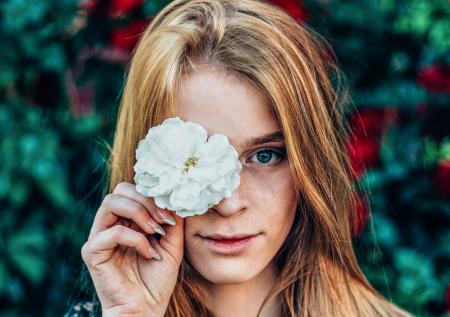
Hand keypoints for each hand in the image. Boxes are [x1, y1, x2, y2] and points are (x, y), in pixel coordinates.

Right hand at [81, 182, 183, 316]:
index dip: (153, 196)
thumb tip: (173, 196)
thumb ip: (172, 218)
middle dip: (146, 200)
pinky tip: (149, 253)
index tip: (172, 213)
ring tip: (156, 230)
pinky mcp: (92, 252)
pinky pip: (112, 232)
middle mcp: (111, 224)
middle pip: (121, 190)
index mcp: (127, 220)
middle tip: (164, 220)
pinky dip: (136, 239)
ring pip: (111, 202)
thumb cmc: (158, 278)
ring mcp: (99, 237)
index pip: (134, 190)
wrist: (146, 309)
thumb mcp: (172, 243)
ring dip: (139, 213)